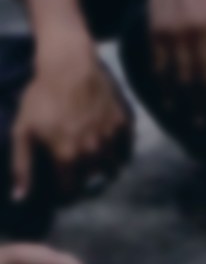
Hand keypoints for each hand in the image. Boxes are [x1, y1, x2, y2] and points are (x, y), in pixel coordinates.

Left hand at [11, 37, 130, 204]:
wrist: (69, 65)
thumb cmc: (41, 97)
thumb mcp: (22, 131)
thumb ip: (22, 167)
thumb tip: (20, 198)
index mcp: (67, 156)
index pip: (70, 190)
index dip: (64, 193)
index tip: (60, 190)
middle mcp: (92, 150)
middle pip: (93, 179)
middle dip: (84, 182)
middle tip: (76, 176)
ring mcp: (111, 135)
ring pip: (113, 165)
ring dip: (104, 170)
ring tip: (97, 168)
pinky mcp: (123, 119)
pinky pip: (128, 145)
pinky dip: (121, 151)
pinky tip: (113, 149)